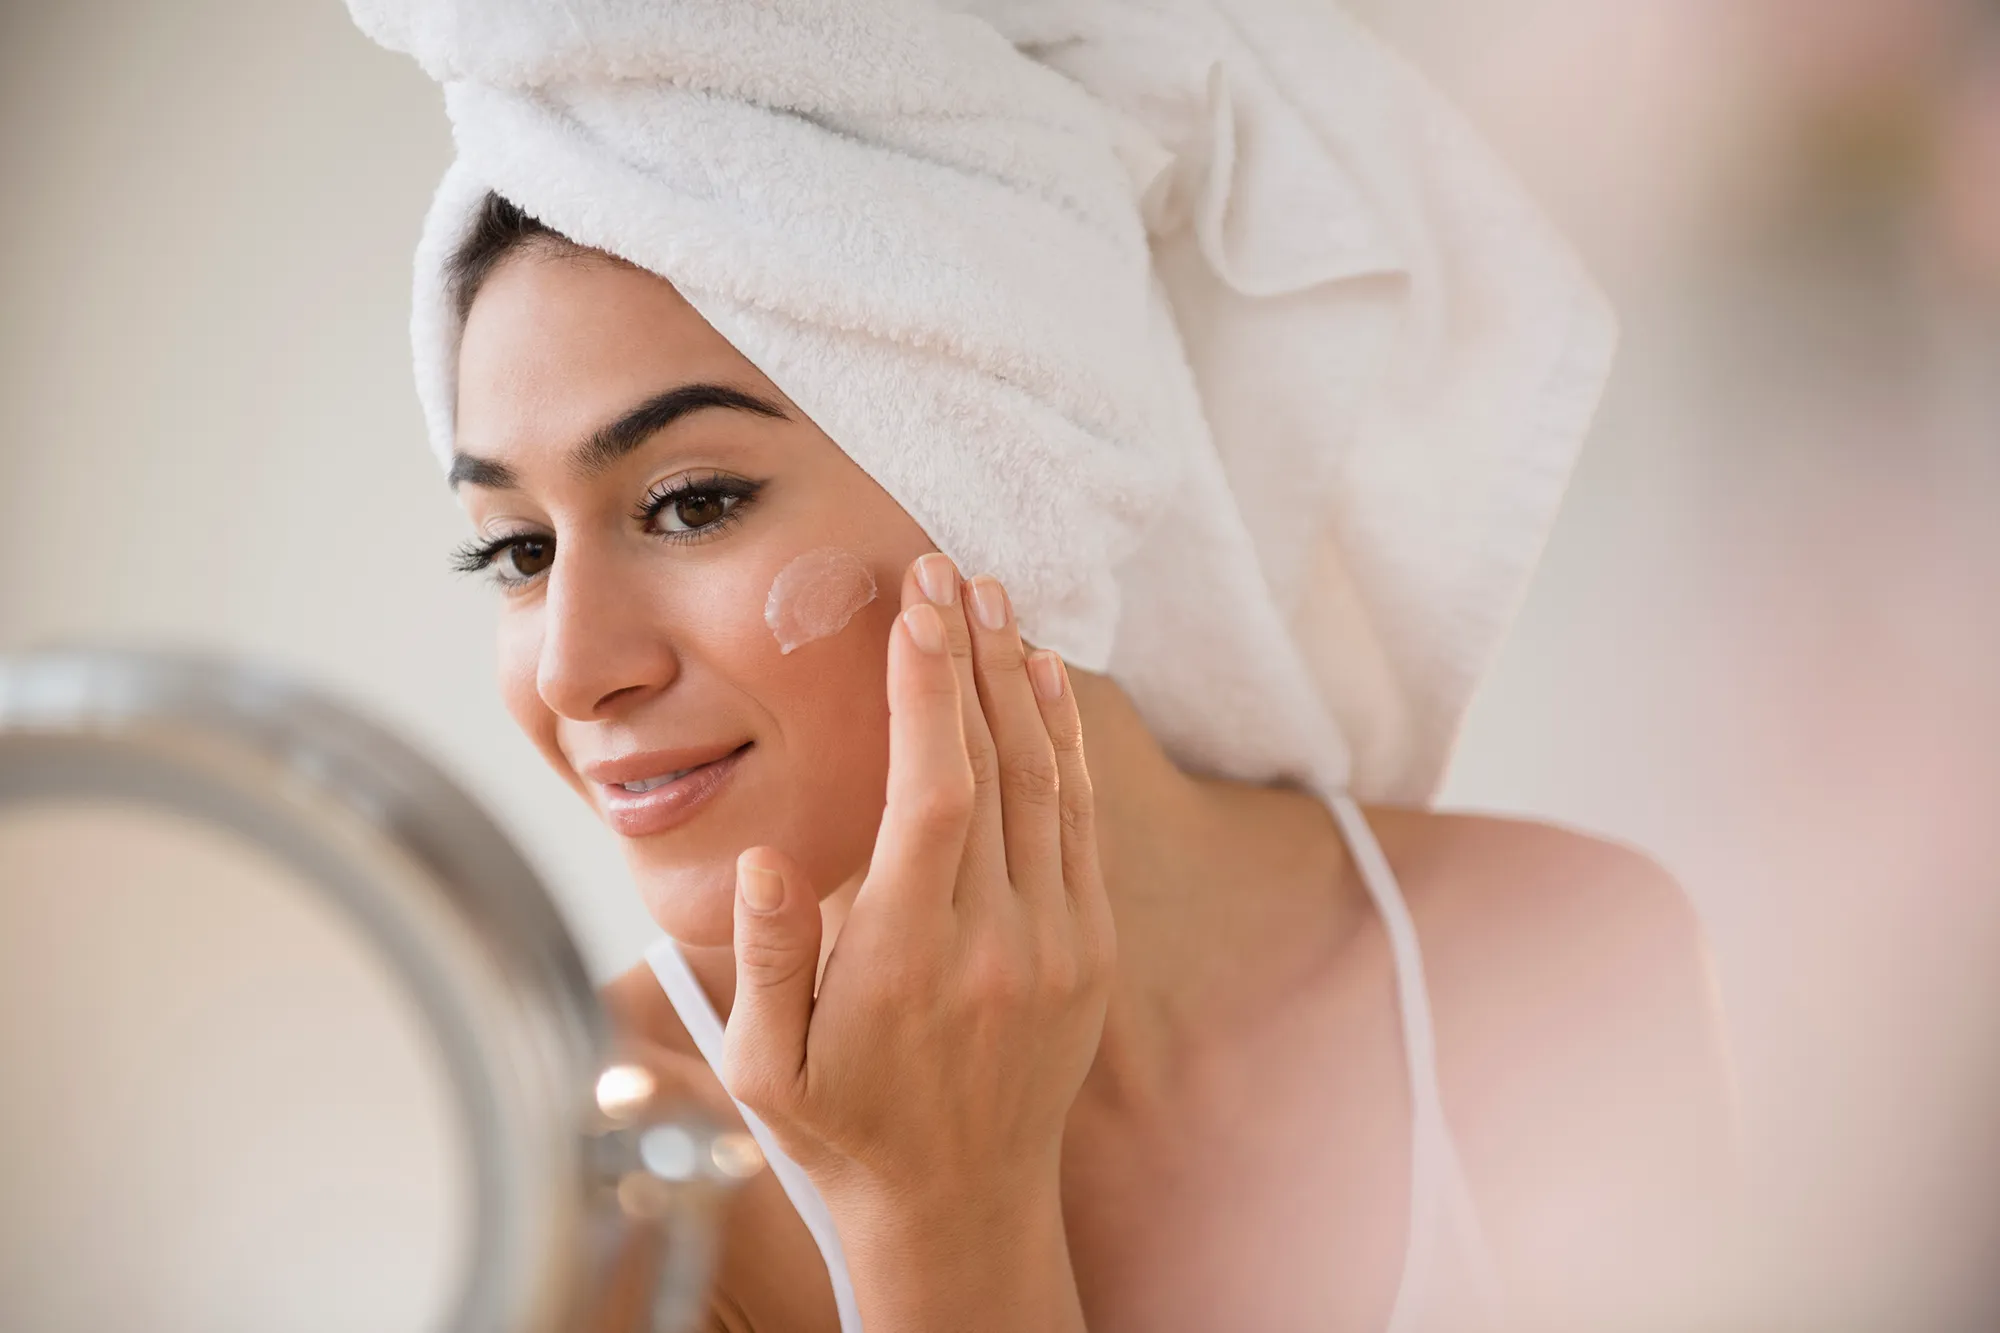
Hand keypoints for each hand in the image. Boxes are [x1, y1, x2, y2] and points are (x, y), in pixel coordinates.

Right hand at [720, 553, 1113, 1230]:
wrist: (962, 1208)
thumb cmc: (845, 1133)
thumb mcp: (769, 1071)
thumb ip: (766, 964)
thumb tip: (771, 859)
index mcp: (909, 960)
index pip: (933, 793)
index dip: (928, 690)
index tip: (915, 608)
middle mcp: (999, 943)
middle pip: (998, 768)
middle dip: (972, 658)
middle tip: (950, 571)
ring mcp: (1060, 945)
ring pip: (1050, 786)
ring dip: (1023, 686)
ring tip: (997, 601)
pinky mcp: (1092, 950)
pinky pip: (1081, 826)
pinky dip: (1066, 748)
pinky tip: (1043, 687)